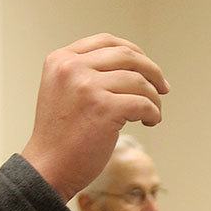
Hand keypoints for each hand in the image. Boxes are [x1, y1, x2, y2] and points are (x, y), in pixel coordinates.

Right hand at [21, 34, 168, 200]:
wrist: (48, 168)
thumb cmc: (61, 136)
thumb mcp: (64, 91)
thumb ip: (86, 73)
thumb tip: (134, 66)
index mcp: (61, 60)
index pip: (107, 41)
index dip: (133, 52)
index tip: (146, 68)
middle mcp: (71, 68)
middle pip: (127, 56)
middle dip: (152, 71)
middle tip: (163, 88)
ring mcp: (87, 87)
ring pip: (138, 81)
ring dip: (153, 97)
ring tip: (152, 113)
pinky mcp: (104, 108)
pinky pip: (143, 103)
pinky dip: (153, 113)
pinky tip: (150, 122)